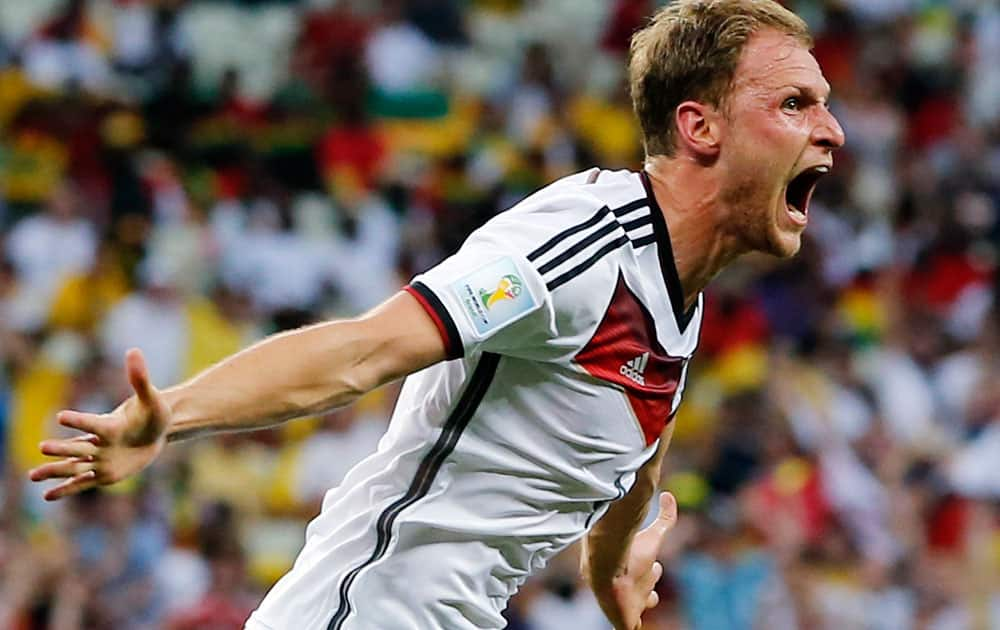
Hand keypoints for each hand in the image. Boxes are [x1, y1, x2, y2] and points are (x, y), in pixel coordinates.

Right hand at [28, 349, 170, 500]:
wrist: (156, 431)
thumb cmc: (153, 413)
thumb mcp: (151, 398)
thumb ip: (139, 378)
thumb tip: (133, 350)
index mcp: (109, 425)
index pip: (93, 423)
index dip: (79, 420)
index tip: (60, 416)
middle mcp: (100, 443)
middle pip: (78, 447)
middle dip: (62, 449)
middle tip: (42, 447)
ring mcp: (101, 459)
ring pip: (75, 466)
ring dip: (55, 470)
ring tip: (32, 476)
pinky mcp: (105, 474)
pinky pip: (83, 483)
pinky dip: (67, 489)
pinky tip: (47, 496)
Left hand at [600, 492, 677, 629]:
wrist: (607, 567)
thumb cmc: (627, 552)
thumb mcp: (653, 535)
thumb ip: (664, 518)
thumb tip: (669, 495)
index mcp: (629, 570)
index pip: (642, 573)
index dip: (651, 570)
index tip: (656, 565)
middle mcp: (627, 588)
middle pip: (644, 592)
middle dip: (649, 585)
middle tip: (652, 574)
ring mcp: (626, 606)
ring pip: (639, 609)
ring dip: (645, 602)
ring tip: (648, 596)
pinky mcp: (623, 623)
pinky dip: (632, 628)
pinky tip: (632, 624)